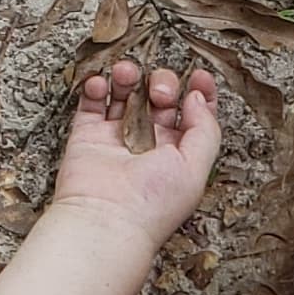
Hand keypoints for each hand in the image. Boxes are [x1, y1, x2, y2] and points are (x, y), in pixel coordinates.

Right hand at [50, 57, 222, 247]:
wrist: (106, 220)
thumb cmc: (151, 206)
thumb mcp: (196, 168)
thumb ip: (205, 130)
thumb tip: (197, 98)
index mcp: (178, 154)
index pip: (193, 114)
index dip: (198, 92)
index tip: (199, 76)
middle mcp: (148, 145)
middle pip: (159, 97)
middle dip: (162, 83)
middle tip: (159, 92)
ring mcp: (117, 139)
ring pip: (126, 94)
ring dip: (129, 76)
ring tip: (127, 74)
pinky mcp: (88, 137)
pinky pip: (91, 102)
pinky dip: (96, 86)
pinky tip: (102, 84)